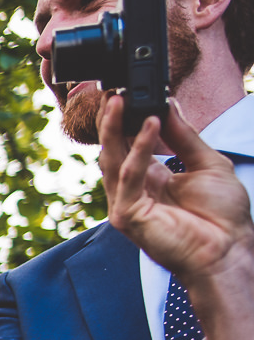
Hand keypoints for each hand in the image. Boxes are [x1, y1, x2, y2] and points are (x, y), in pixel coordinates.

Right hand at [100, 94, 253, 339]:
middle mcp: (133, 189)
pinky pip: (129, 175)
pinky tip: (150, 126)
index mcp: (149, 179)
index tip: (130, 92)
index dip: (126, 119)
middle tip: (114, 90)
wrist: (228, 250)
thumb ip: (185, 136)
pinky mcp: (127, 215)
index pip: (127, 144)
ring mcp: (127, 203)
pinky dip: (137, 149)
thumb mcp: (207, 162)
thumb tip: (169, 105)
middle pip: (112, 148)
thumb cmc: (222, 216)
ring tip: (121, 99)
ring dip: (115, 127)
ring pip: (112, 158)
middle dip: (112, 119)